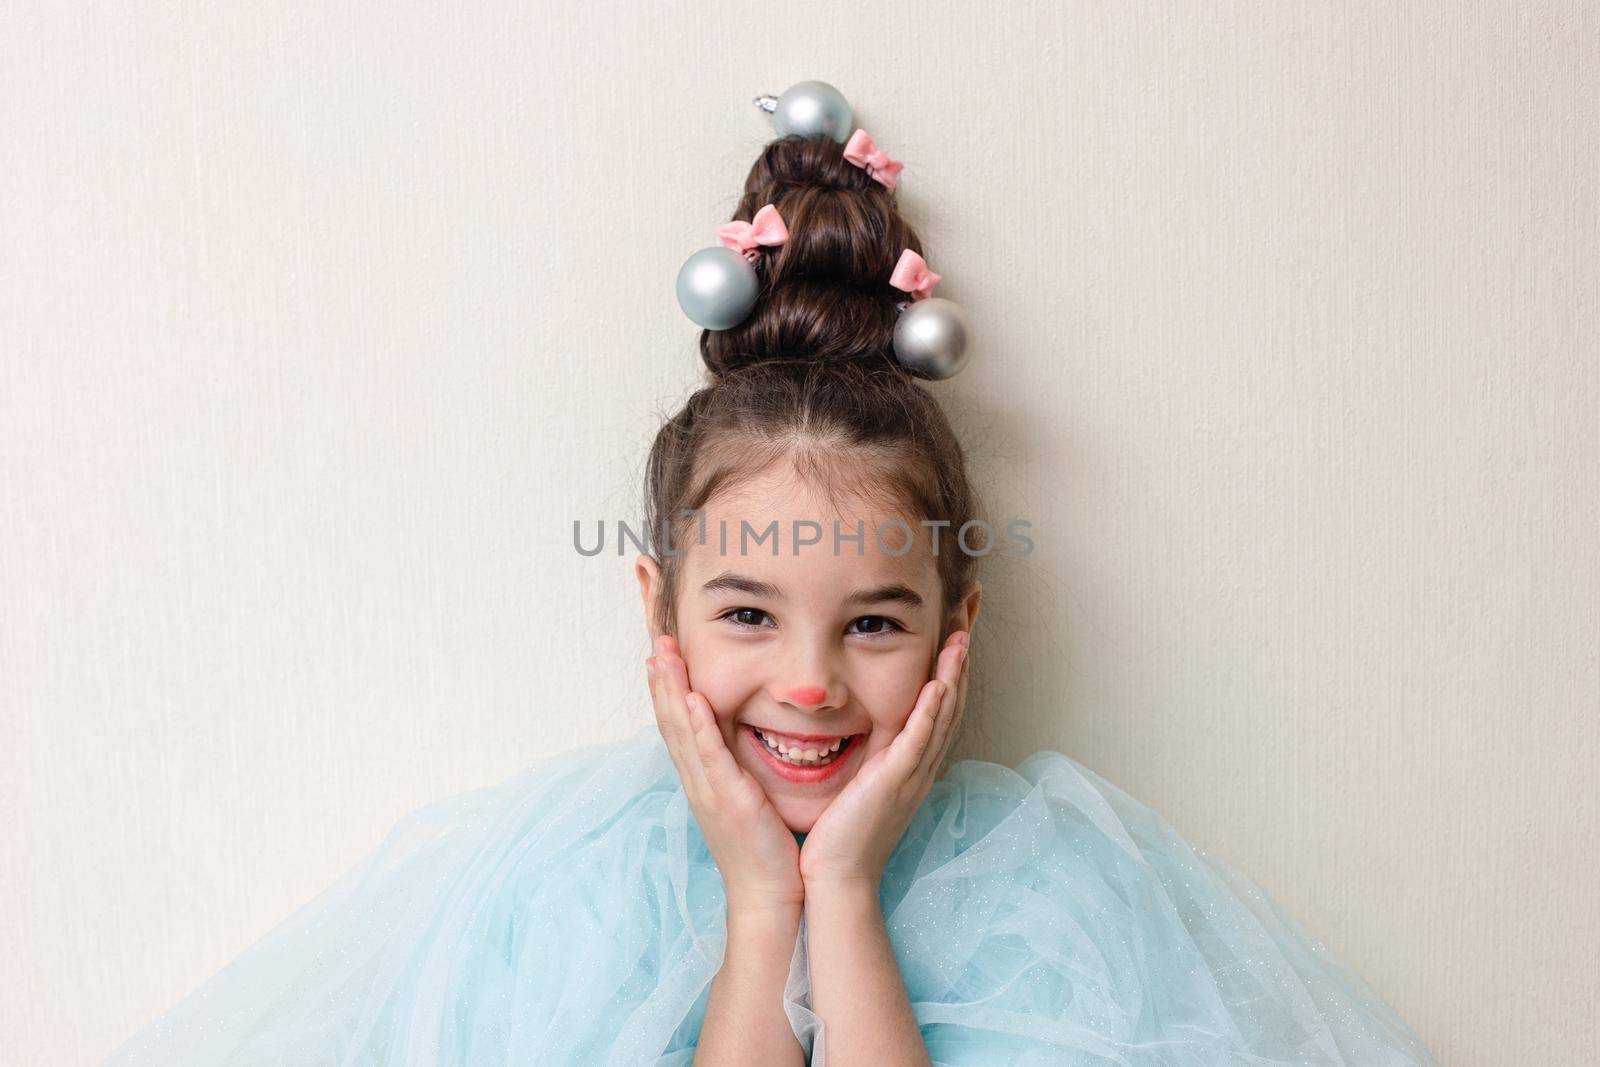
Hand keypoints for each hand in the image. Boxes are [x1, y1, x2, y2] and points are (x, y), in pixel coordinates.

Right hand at [647, 634, 805, 912]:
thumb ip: (743, 770)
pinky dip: (698, 726)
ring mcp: (708, 790)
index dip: (668, 686)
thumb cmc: (768, 850)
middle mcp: (698, 780)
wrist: (770, 897)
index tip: (663, 650)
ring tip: (662, 654)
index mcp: (703, 778)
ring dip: (670, 691)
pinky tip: (693, 700)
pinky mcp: (727, 801)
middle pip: (670, 719)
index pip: (679, 722)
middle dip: (661, 677)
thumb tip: (747, 742)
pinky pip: (708, 756)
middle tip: (655, 637)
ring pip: (681, 731)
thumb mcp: (749, 800)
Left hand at [798, 630, 970, 894]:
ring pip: (942, 717)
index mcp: (911, 766)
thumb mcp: (857, 785)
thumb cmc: (839, 835)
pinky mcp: (894, 783)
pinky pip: (918, 741)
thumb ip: (863, 756)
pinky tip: (938, 684)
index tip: (954, 633)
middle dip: (961, 662)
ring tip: (961, 639)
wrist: (837, 879)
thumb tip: (852, 725)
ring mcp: (911, 775)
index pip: (938, 708)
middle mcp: (919, 767)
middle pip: (951, 705)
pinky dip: (931, 711)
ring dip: (954, 676)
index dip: (950, 670)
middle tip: (971, 620)